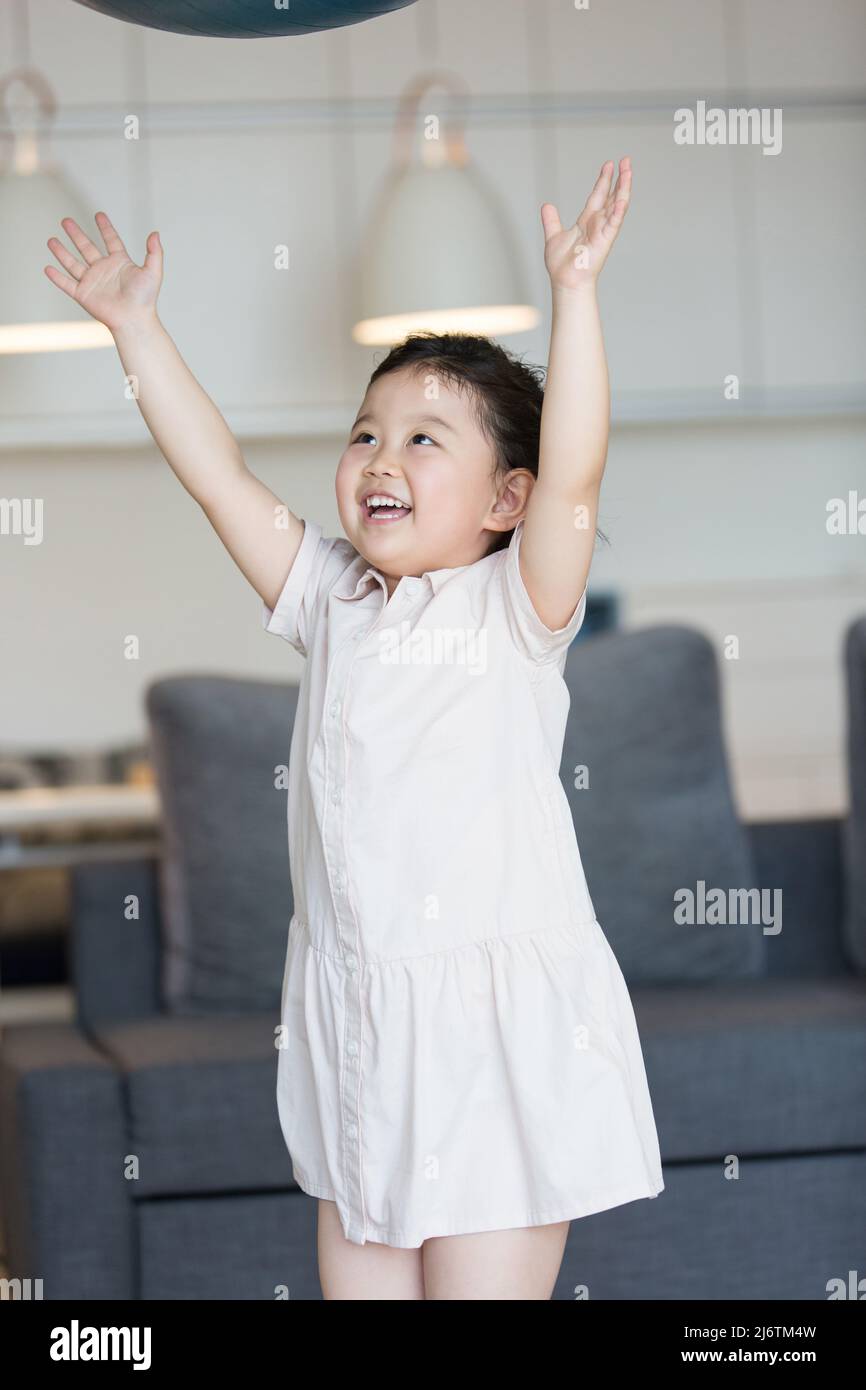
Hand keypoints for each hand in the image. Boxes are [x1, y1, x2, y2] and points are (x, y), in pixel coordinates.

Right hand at [44, 211, 162, 331]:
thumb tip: (155, 233)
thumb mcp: (153, 271)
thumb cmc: (145, 299)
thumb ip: (154, 252)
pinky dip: (57, 277)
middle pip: (86, 248)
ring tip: (51, 240)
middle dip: (76, 234)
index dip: (105, 228)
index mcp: (120, 263)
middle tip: (66, 221)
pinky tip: (48, 267)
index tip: (99, 215)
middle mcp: (104, 270)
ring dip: (61, 252)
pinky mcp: (84, 295)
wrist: (134, 319)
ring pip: (73, 263)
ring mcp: (92, 282)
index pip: (111, 241)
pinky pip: (67, 284)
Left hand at [541, 156, 631, 291]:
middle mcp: (597, 224)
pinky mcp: (605, 240)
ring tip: (628, 171)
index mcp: (587, 221)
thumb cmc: (561, 265)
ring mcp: (603, 231)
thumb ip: (551, 221)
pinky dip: (618, 211)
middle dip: (619, 178)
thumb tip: (547, 206)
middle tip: (626, 160)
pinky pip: (614, 223)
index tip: (609, 165)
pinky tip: (622, 198)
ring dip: (624, 188)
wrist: (565, 281)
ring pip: (617, 205)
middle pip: (611, 196)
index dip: (603, 180)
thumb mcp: (553, 236)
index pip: (598, 195)